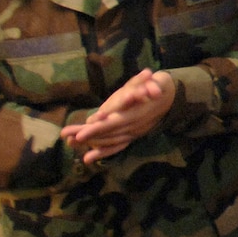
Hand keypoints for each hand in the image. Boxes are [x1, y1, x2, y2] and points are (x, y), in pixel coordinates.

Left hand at [62, 69, 176, 163]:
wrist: (169, 97)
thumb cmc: (157, 86)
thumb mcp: (155, 82)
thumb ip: (150, 84)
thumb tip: (149, 78)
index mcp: (135, 114)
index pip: (113, 123)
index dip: (97, 129)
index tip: (80, 134)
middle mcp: (133, 126)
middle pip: (108, 133)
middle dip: (88, 136)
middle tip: (68, 138)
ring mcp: (133, 132)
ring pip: (110, 141)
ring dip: (90, 143)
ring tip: (71, 144)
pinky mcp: (132, 136)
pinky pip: (117, 146)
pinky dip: (103, 152)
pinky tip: (89, 158)